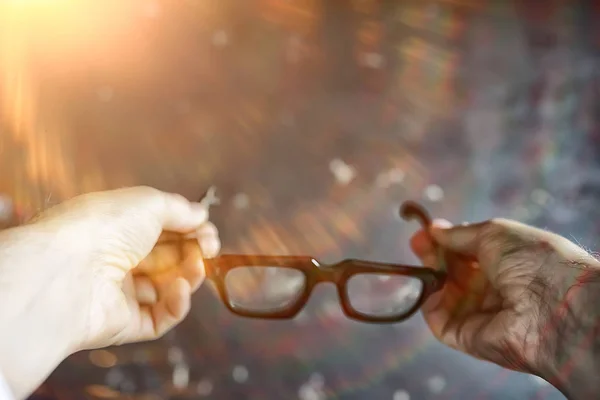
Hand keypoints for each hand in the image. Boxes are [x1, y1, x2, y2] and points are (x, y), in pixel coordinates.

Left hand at [0, 187, 219, 398]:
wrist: (67, 271)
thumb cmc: (104, 227)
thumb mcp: (149, 203)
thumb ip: (180, 209)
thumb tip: (202, 214)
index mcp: (119, 228)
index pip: (164, 231)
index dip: (191, 231)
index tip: (208, 233)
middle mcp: (119, 259)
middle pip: (170, 258)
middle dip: (195, 252)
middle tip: (208, 250)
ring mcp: (122, 293)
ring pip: (169, 288)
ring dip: (190, 276)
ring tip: (196, 267)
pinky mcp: (125, 324)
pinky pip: (160, 318)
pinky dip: (177, 304)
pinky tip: (180, 289)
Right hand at [410, 218, 599, 398]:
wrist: (554, 306)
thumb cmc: (532, 260)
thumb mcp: (494, 234)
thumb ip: (460, 234)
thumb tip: (434, 229)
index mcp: (506, 262)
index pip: (467, 252)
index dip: (445, 241)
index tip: (425, 232)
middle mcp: (494, 289)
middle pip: (453, 272)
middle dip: (433, 256)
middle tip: (417, 243)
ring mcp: (480, 314)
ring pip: (444, 293)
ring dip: (430, 276)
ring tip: (424, 262)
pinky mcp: (467, 336)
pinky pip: (440, 320)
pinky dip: (430, 303)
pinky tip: (429, 287)